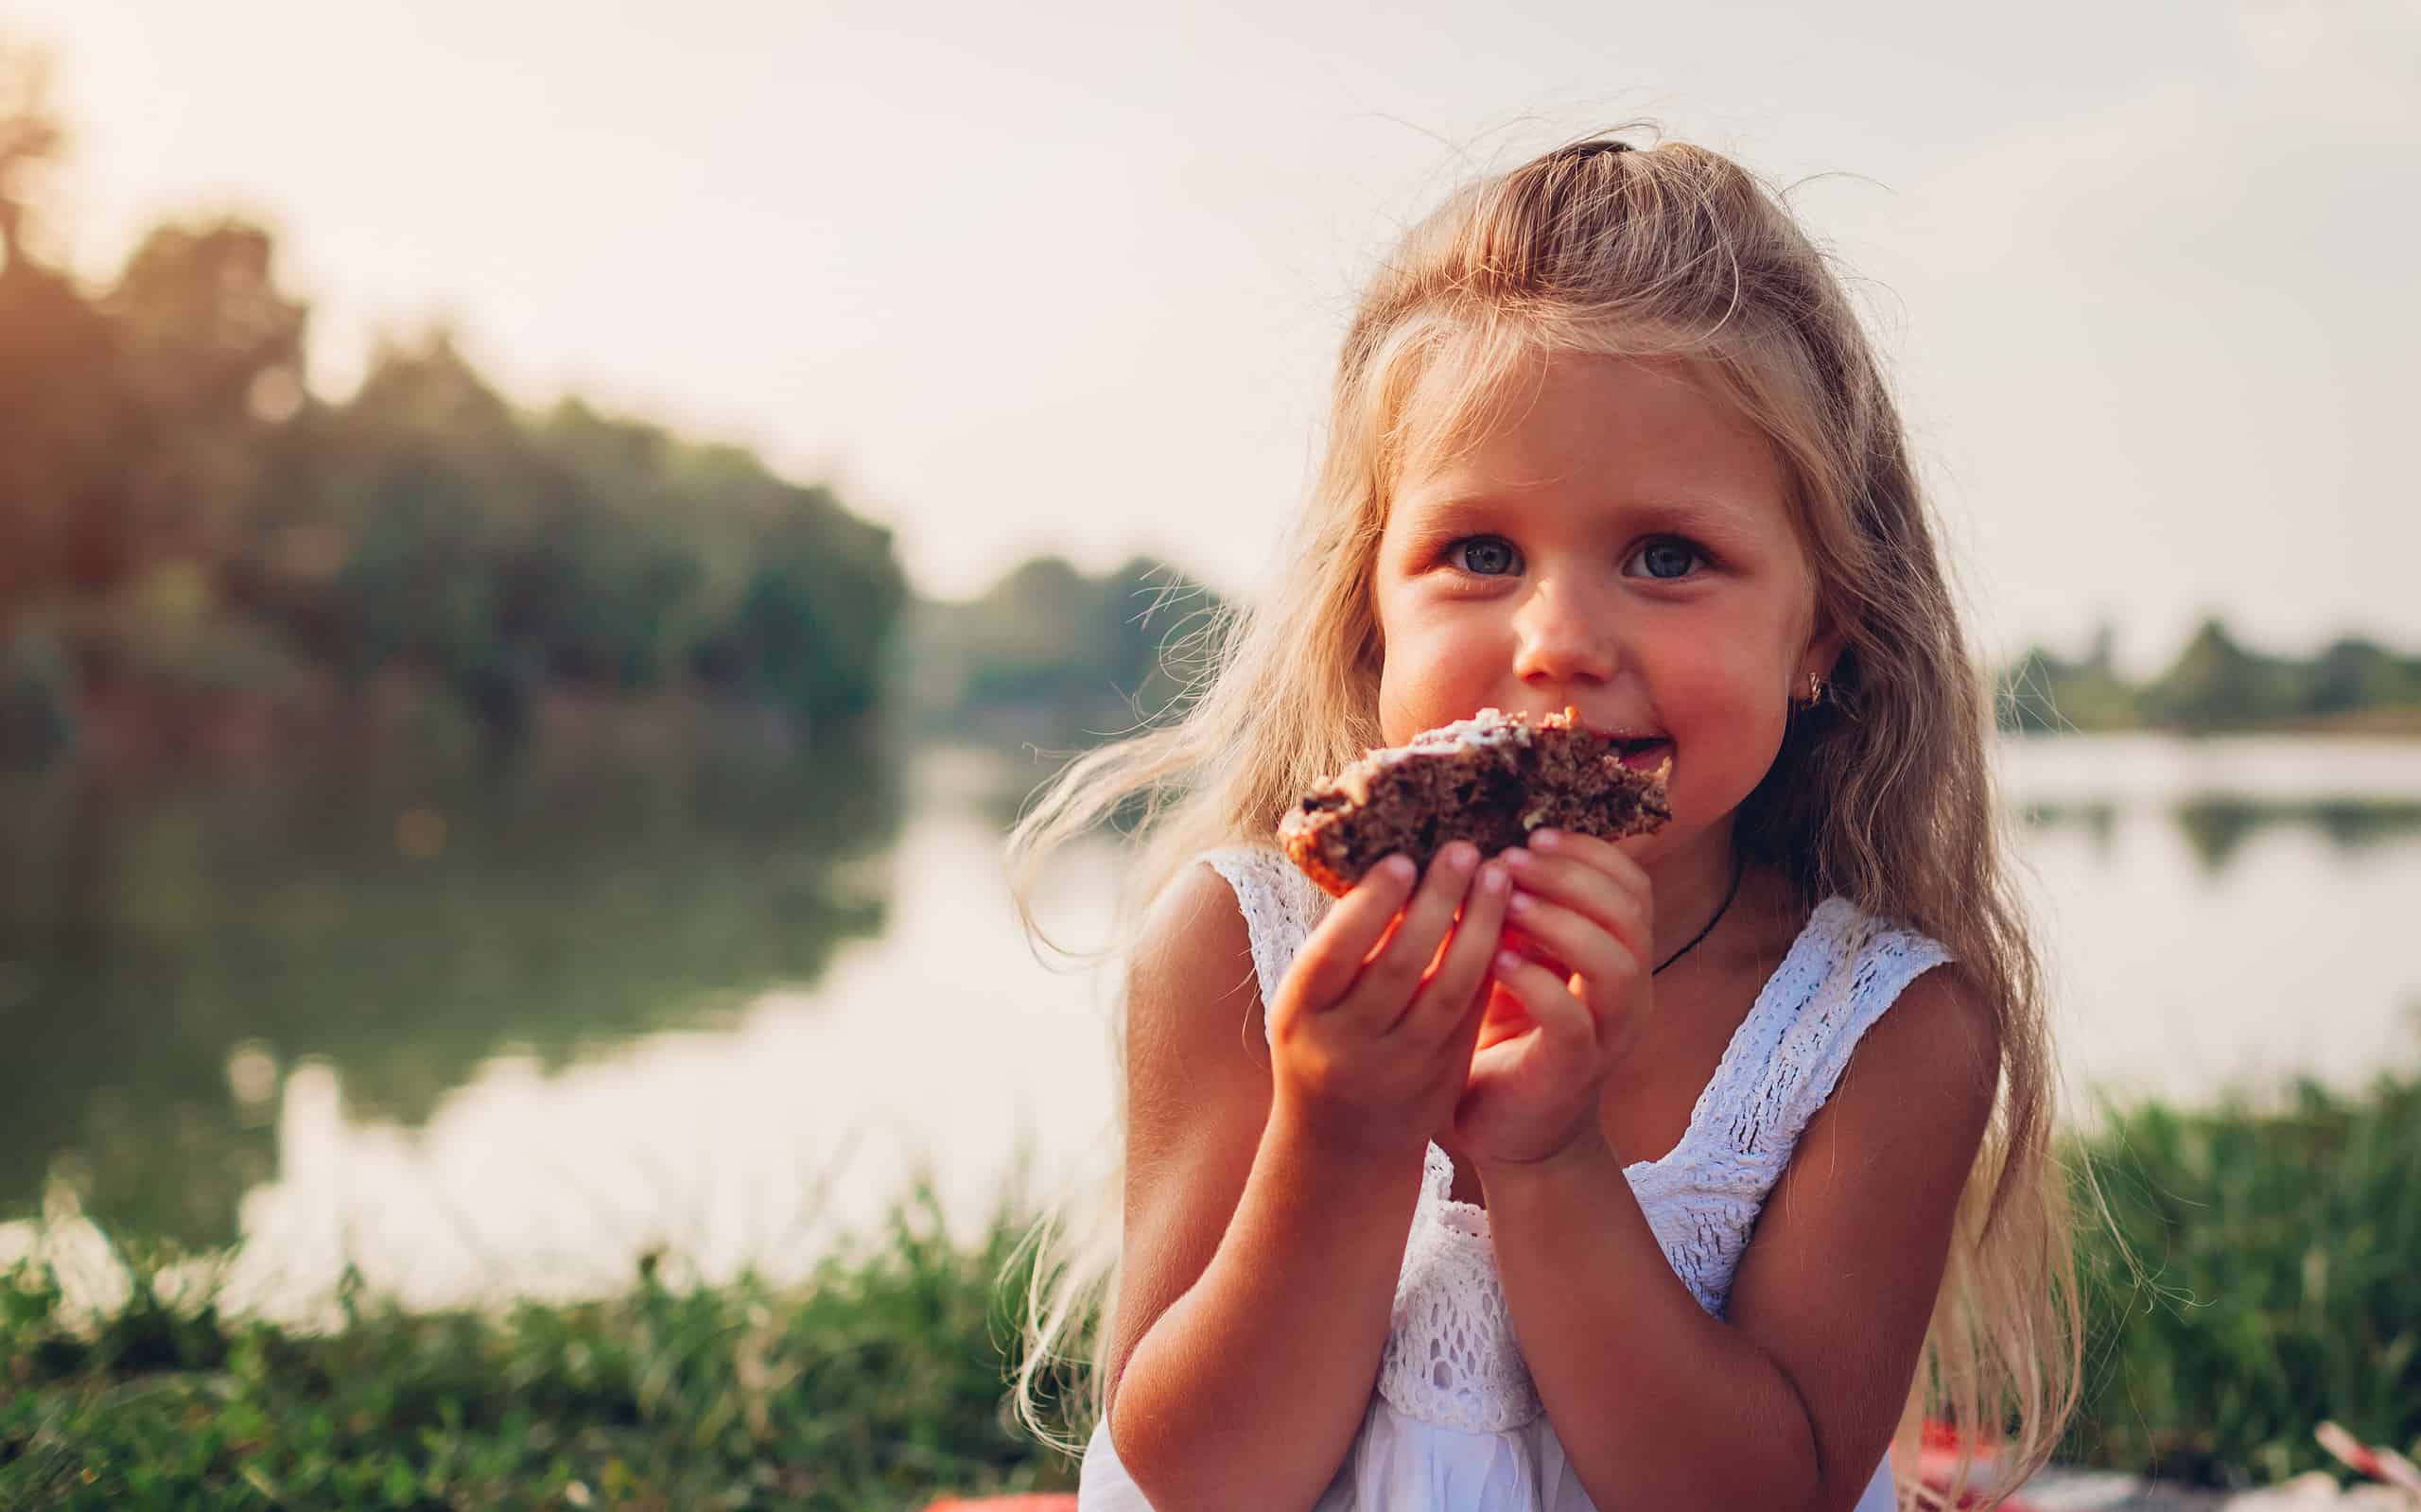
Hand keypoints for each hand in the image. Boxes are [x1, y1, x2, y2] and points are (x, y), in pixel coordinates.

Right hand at [1267, 842, 1513, 1161]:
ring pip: (1450, 989)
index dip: (1370, 904)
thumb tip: (1390, 861)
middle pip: (1401, 965)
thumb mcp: (1308, 1000)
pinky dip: (1492, 961)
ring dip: (1480, 926)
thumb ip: (1341, 946)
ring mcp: (1399, 1066)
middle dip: (1437, 901)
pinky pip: (1473, 1012)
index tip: (1404, 857)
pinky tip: (1506, 920)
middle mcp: (1349, 1045)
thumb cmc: (1321, 1041)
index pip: (1335, 952)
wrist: (1342, 1142)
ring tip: (1497, 876)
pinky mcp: (1442, 1079)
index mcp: (1302, 1015)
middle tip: (1466, 850)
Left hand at [1450, 829, 1654, 1169]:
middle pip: (1632, 913)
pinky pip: (1573, 1020)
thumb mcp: (1511, 960)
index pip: (1632, 886)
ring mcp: (1607, 1034)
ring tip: (1508, 904)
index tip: (1533, 834)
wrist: (1503, 1127)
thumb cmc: (1502, 1034)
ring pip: (1617, 964)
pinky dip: (1537, 983)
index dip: (1589, 853)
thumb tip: (1478, 843)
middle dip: (1572, 876)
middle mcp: (1627, 991)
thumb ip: (1512, 912)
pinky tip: (1497, 962)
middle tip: (1513, 859)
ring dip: (1561, 922)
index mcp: (1617, 955)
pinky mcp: (1574, 1071)